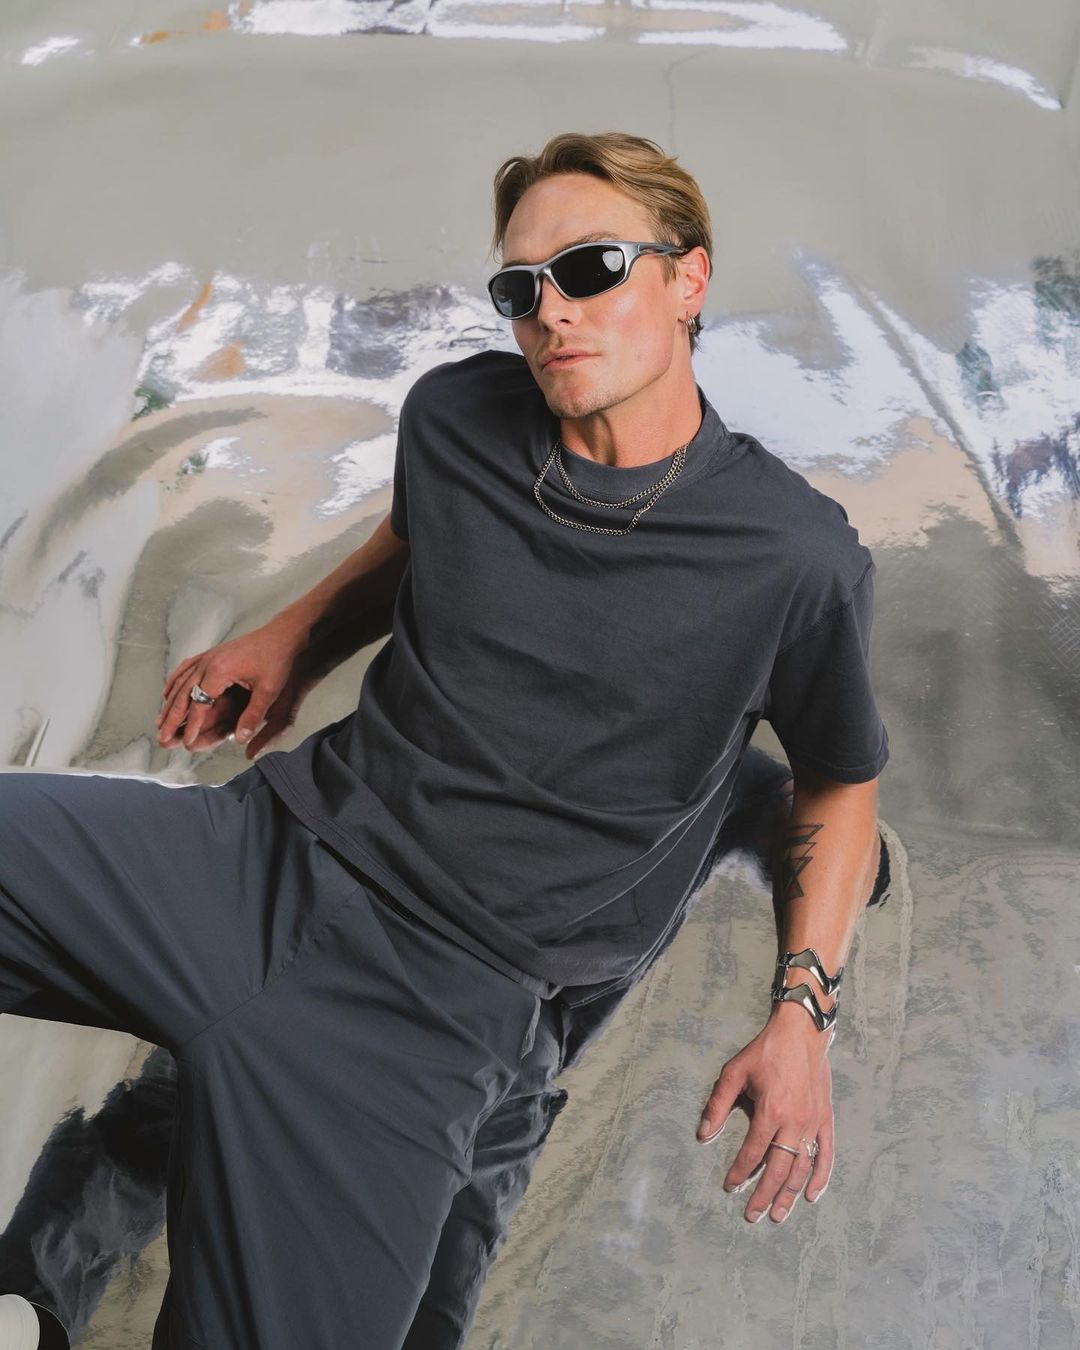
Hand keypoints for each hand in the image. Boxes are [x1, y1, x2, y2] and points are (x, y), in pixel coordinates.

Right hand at [154, 619, 317, 759]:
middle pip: (183, 695)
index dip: (192, 726)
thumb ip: (253, 715)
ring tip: (159, 721)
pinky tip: (168, 691)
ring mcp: (208, 656)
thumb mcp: (269, 690)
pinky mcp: (212, 653)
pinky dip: (174, 682)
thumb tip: (241, 739)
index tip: (186, 743)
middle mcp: (208, 662)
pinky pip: (186, 668)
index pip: (199, 705)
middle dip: (171, 718)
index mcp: (219, 671)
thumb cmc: (277, 659)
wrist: (281, 634)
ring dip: (169, 703)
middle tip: (161, 737)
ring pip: (181, 682)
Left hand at [695, 1005, 834, 1223]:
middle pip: (779, 1170)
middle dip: (764, 1196)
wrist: (801, 1033)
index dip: (739, 1173)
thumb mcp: (734, 1072)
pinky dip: (820, 1178)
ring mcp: (813, 1123)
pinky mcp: (826, 1119)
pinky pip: (826, 1155)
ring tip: (778, 1215)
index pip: (752, 1153)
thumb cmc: (764, 1052)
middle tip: (752, 1216)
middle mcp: (794, 1122)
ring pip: (802, 1168)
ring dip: (790, 1194)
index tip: (729, 1188)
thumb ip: (717, 1105)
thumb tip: (703, 1135)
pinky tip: (811, 1195)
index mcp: (770, 1111)